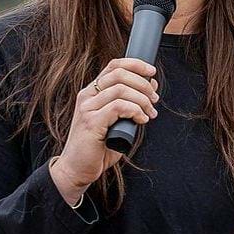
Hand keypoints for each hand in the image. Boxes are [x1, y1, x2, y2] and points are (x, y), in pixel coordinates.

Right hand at [50, 58, 159, 202]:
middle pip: (119, 74)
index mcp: (92, 92)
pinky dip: (136, 111)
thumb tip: (150, 86)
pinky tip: (141, 120)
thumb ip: (131, 104)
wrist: (78, 168)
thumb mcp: (118, 120)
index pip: (114, 66)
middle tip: (154, 99)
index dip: (136, 65)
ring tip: (150, 114)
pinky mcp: (91, 122)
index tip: (152, 73)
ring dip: (143, 100)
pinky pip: (119, 107)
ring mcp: (87, 108)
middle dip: (143, 84)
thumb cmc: (99, 146)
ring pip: (121, 90)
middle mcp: (87, 96)